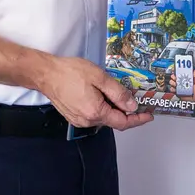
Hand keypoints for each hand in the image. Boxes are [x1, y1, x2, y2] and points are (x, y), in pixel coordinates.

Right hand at [37, 56, 154, 130]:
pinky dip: (103, 108)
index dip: (138, 119)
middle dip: (126, 112)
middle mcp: (88, 121)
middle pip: (114, 120)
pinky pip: (94, 115)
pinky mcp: (74, 117)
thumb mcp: (99, 77)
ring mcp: (79, 120)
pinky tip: (103, 96)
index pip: (123, 122)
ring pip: (104, 118)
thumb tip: (132, 105)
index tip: (148, 115)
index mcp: (96, 112)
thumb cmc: (70, 72)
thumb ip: (117, 93)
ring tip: (117, 94)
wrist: (46, 74)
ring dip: (113, 109)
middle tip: (136, 99)